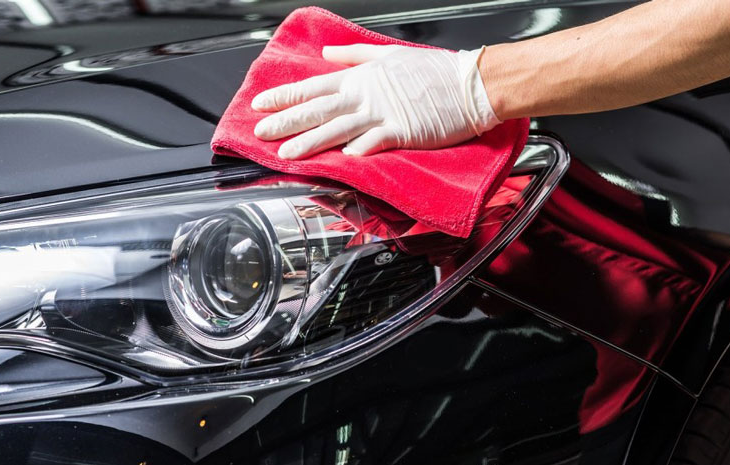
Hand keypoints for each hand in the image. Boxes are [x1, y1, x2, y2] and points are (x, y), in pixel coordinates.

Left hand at [251, 44, 499, 159]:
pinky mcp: (402, 130)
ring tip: (286, 153)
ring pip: (337, 128)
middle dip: (285, 121)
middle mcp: (365, 95)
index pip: (314, 87)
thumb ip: (355, 56)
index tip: (261, 104)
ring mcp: (382, 113)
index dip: (285, 96)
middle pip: (317, 109)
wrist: (470, 83)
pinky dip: (359, 150)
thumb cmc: (435, 72)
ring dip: (310, 142)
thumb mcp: (389, 54)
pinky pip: (375, 141)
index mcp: (361, 78)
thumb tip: (328, 54)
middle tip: (259, 133)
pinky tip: (342, 161)